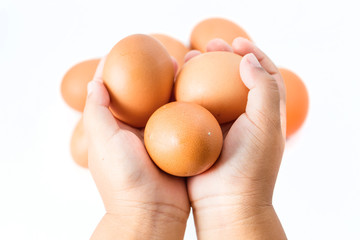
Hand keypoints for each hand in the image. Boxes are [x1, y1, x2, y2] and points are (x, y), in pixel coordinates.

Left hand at [83, 57, 188, 239]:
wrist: (153, 212)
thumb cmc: (124, 179)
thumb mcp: (103, 141)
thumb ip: (97, 111)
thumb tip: (95, 81)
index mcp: (116, 127)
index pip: (115, 90)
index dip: (120, 68)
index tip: (129, 48)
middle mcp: (136, 129)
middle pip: (143, 93)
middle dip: (151, 72)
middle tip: (163, 56)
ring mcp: (158, 136)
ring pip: (165, 103)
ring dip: (172, 84)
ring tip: (183, 66)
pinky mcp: (177, 144)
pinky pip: (183, 118)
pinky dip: (188, 103)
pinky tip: (198, 89)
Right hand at [185, 38, 286, 238]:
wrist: (226, 203)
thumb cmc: (250, 166)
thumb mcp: (265, 124)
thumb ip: (264, 88)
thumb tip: (248, 59)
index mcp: (264, 112)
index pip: (264, 74)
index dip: (254, 53)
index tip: (236, 43)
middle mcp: (243, 116)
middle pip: (234, 77)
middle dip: (223, 57)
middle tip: (209, 45)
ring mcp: (221, 124)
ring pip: (211, 90)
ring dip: (201, 72)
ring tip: (189, 58)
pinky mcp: (201, 134)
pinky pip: (192, 107)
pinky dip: (185, 93)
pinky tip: (174, 84)